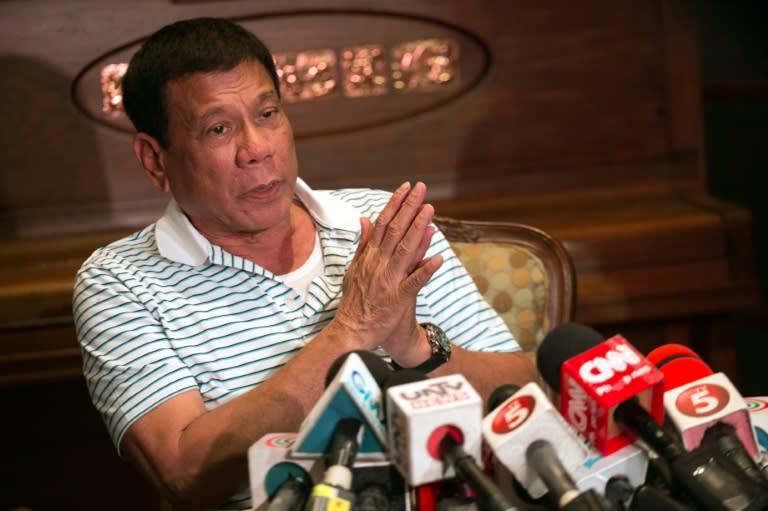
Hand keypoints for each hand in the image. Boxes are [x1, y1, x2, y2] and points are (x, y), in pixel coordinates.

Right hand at [333, 182, 443, 353]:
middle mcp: (378, 264)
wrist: (351, 331)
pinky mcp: (398, 298)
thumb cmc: (355, 301)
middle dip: (409, 207)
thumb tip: (365, 219)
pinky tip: (438, 258)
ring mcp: (388, 280)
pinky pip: (414, 282)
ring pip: (405, 250)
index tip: (406, 187)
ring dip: (418, 229)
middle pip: (395, 231)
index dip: (396, 204)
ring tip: (429, 211)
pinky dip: (425, 270)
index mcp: (369, 256)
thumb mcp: (354, 268)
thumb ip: (363, 244)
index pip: (383, 224)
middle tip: (421, 188)